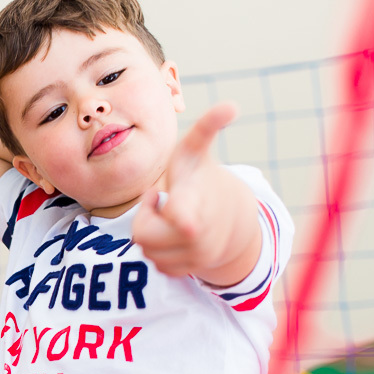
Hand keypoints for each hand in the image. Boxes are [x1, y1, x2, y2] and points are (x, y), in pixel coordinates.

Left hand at [132, 104, 255, 282]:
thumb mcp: (197, 153)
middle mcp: (198, 231)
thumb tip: (231, 105)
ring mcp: (197, 253)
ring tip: (169, 216)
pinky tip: (173, 236)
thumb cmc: (200, 178)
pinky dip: (159, 251)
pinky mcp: (190, 269)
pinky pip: (156, 265)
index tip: (185, 220)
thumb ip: (206, 129)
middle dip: (145, 216)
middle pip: (143, 234)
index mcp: (194, 200)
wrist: (231, 219)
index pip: (182, 213)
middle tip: (159, 201)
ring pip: (146, 249)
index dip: (178, 215)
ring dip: (151, 232)